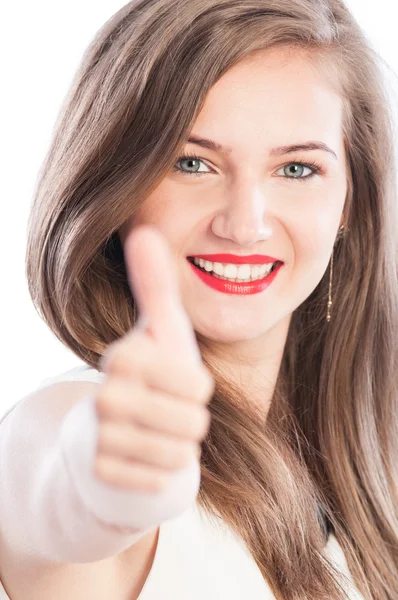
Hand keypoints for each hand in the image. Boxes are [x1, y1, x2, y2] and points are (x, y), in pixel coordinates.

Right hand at [94, 226, 213, 491]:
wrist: (115, 434)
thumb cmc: (149, 378)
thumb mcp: (160, 333)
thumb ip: (156, 286)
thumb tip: (145, 229)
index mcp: (124, 356)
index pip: (198, 385)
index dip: (198, 389)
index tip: (178, 383)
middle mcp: (106, 395)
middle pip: (192, 422)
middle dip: (191, 422)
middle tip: (169, 413)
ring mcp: (99, 438)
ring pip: (178, 454)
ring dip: (179, 447)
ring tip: (159, 433)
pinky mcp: (101, 474)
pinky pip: (160, 481)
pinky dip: (163, 474)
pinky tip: (146, 459)